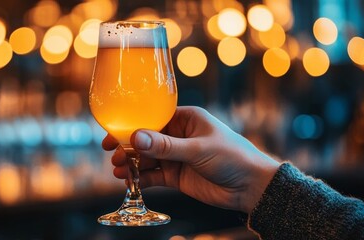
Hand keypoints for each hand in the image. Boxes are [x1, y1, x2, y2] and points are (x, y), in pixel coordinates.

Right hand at [103, 106, 279, 213]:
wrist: (251, 187)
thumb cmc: (233, 157)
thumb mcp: (198, 149)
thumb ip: (166, 146)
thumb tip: (136, 137)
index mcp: (186, 119)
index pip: (153, 118)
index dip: (131, 125)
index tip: (112, 133)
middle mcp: (179, 136)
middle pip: (146, 139)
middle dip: (129, 148)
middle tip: (114, 156)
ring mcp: (177, 157)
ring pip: (148, 159)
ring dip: (133, 164)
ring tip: (119, 171)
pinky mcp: (177, 176)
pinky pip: (154, 176)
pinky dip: (141, 179)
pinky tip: (130, 181)